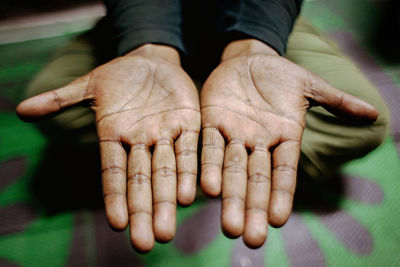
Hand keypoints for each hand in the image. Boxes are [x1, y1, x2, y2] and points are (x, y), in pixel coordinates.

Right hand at [16, 44, 200, 251]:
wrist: (151, 60)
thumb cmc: (118, 76)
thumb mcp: (89, 84)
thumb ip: (61, 99)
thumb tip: (22, 110)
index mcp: (114, 136)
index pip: (114, 172)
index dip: (115, 197)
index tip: (118, 225)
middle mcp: (140, 142)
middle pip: (142, 181)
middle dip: (144, 211)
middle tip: (146, 243)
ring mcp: (165, 134)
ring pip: (167, 171)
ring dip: (168, 200)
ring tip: (167, 230)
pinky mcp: (188, 123)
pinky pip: (190, 148)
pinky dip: (191, 171)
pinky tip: (192, 194)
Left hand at [200, 39, 377, 247]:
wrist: (248, 59)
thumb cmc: (280, 75)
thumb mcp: (309, 85)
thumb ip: (336, 101)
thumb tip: (373, 115)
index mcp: (283, 137)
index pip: (283, 172)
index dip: (281, 196)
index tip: (277, 222)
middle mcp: (259, 143)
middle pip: (256, 180)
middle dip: (253, 208)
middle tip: (250, 239)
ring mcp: (235, 133)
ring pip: (231, 169)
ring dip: (229, 197)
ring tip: (229, 227)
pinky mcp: (213, 121)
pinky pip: (210, 146)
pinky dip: (209, 166)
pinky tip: (207, 188)